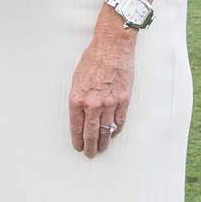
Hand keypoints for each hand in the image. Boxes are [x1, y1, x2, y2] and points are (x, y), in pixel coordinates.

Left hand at [68, 29, 135, 157]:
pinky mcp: (124, 100)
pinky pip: (120, 121)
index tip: (78, 147)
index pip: (76, 127)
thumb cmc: (92, 60)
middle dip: (90, 146)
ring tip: (102, 149)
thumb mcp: (76, 80)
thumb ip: (78, 99)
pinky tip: (113, 134)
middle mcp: (93, 104)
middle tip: (89, 154)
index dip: (77, 140)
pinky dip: (116, 130)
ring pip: (107, 130)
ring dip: (104, 142)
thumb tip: (80, 115)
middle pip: (91, 133)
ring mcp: (110, 103)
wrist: (112, 47)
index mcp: (78, 99)